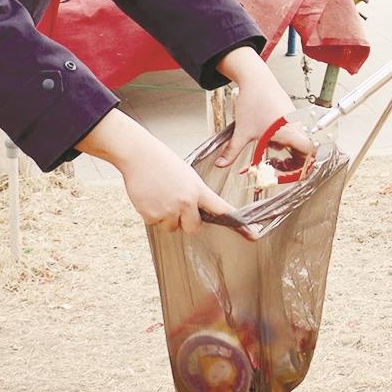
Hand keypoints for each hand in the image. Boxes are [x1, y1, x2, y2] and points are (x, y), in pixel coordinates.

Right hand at [79, 112, 233, 233]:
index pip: (221, 209)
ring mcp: (168, 210)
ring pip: (172, 227)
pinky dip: (152, 214)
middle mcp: (186, 202)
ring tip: (160, 196)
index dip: (238, 224)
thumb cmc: (162, 162)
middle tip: (177, 207)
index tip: (252, 235)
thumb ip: (194, 194)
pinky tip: (149, 197)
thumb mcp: (187, 175)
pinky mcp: (151, 215)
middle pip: (194, 227)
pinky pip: (155, 224)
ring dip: (167, 218)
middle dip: (187, 222)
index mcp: (198, 189)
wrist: (139, 155)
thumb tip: (195, 211)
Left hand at [214, 48, 310, 168]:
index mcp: (290, 132)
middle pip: (306, 150)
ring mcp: (295, 118)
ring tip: (270, 149)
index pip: (310, 152)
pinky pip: (293, 131)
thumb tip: (221, 164)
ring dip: (287, 150)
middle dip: (293, 162)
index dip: (303, 164)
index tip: (289, 172)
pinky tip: (269, 136)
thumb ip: (232, 151)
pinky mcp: (290, 113)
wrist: (255, 78)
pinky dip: (284, 138)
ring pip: (298, 141)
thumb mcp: (242, 132)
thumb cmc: (253, 101)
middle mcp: (297, 125)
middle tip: (278, 166)